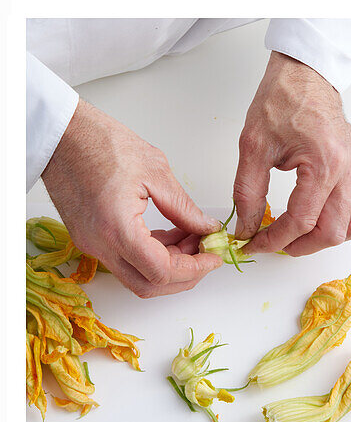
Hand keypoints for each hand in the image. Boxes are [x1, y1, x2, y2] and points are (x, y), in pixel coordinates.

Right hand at [42, 101, 221, 297]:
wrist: (65, 136)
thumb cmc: (102, 144)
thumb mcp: (156, 171)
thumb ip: (183, 207)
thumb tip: (205, 227)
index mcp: (117, 229)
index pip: (160, 272)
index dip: (193, 269)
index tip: (213, 258)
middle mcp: (100, 245)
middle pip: (147, 285)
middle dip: (183, 276)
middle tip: (206, 254)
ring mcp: (91, 244)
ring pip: (135, 274)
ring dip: (168, 264)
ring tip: (192, 237)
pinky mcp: (89, 237)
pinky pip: (124, 258)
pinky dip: (151, 253)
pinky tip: (171, 233)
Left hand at [233, 53, 350, 256]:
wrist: (304, 75)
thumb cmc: (282, 101)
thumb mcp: (253, 146)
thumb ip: (247, 193)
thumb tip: (246, 227)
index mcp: (324, 164)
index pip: (301, 221)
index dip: (273, 240)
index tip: (254, 242)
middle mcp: (348, 170)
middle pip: (332, 232)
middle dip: (300, 245)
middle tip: (274, 242)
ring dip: (329, 236)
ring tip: (302, 232)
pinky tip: (331, 214)